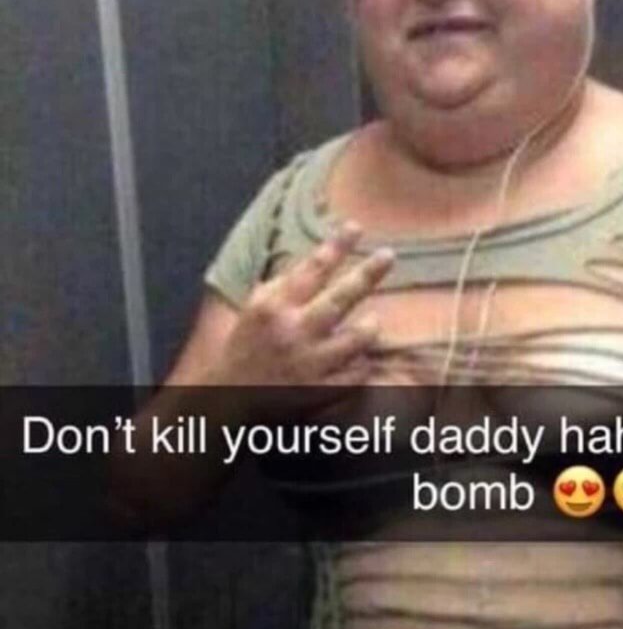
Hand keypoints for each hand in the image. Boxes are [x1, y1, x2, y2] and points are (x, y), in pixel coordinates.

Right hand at [213, 223, 394, 398]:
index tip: (355, 226)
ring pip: (357, 338)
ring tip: (372, 319)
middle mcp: (292, 333)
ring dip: (370, 326)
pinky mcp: (321, 392)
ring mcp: (309, 365)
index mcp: (272, 309)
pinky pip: (357, 372)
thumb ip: (283, 286)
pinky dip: (361, 362)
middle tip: (388, 255)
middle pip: (340, 298)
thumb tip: (316, 261)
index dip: (336, 246)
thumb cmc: (244, 348)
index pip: (310, 270)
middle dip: (367, 273)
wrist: (228, 401)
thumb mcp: (254, 310)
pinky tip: (359, 357)